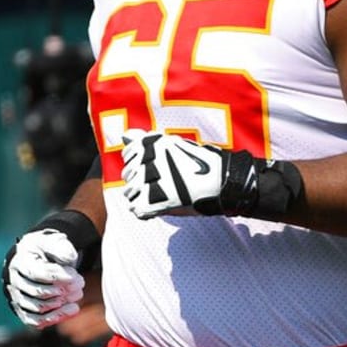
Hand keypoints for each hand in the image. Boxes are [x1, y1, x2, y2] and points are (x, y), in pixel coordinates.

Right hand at [2, 229, 85, 328]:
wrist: (35, 258)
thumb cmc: (45, 250)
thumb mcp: (53, 242)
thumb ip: (61, 248)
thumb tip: (70, 258)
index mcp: (19, 262)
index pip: (38, 273)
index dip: (59, 277)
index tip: (76, 276)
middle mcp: (13, 281)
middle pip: (38, 292)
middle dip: (63, 291)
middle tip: (80, 284)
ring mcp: (16, 297)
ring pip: (38, 308)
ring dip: (61, 305)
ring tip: (78, 294)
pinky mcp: (22, 310)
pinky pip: (36, 320)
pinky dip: (56, 317)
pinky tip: (74, 309)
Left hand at [120, 130, 257, 218]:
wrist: (221, 181)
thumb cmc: (199, 162)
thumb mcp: (172, 145)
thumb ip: (145, 141)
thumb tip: (124, 135)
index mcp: (151, 143)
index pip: (128, 154)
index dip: (140, 163)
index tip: (157, 167)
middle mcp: (147, 159)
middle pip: (127, 175)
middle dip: (140, 182)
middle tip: (163, 185)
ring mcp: (148, 181)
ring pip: (129, 193)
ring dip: (142, 197)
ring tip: (161, 196)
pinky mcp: (153, 201)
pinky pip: (136, 209)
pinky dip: (146, 212)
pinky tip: (160, 208)